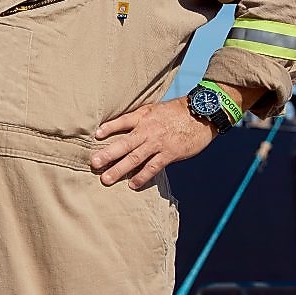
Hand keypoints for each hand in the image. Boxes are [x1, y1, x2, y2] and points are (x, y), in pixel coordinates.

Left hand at [89, 98, 214, 188]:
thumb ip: (138, 117)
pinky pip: (153, 167)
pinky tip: (132, 185)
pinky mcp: (170, 154)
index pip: (122, 121)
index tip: (96, 135)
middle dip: (108, 154)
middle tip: (93, 163)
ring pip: (135, 158)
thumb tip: (121, 125)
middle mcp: (148, 130)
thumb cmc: (175, 112)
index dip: (109, 128)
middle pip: (124, 143)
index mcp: (143, 117)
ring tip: (106, 179)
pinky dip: (142, 176)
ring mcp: (158, 143)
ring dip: (120, 169)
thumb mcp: (154, 109)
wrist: (202, 114)